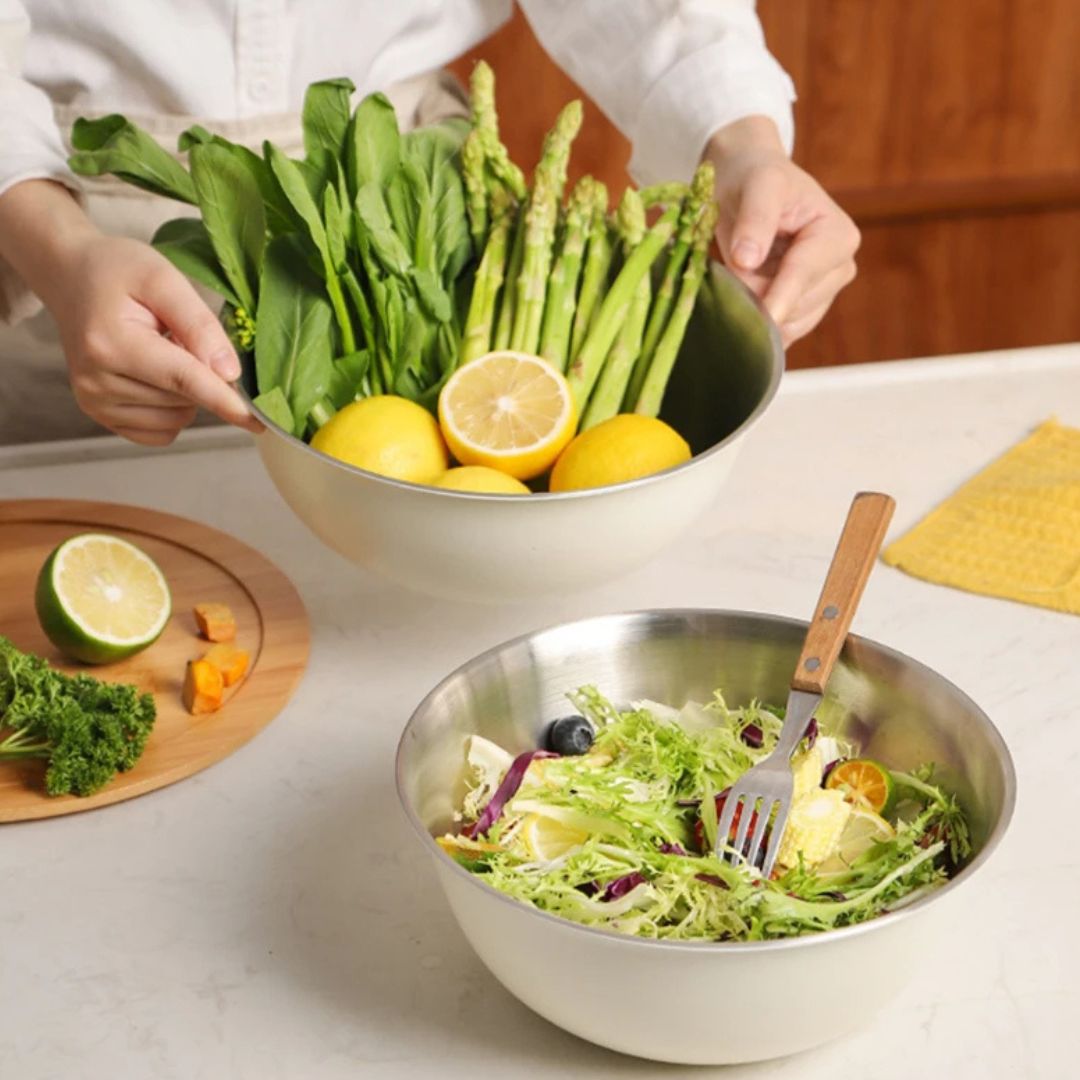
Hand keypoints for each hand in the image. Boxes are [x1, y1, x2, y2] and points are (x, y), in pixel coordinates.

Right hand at [0, 180, 260, 444]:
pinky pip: (161, 432)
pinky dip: (172, 411)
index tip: (258, 423)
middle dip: (200, 376)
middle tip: (177, 338)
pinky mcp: (100, 415)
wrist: (71, 278)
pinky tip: (156, 378)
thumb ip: (199, 324)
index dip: (224, 401)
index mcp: (113, 344)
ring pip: (177, 419)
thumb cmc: (118, 272)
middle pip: (185, 399)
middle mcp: (97, 381)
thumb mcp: (163, 278)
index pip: (183, 380)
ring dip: (186, 393)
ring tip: (161, 352)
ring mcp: (95, 403)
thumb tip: (229, 374)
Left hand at [704, 117, 859, 345]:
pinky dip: (759, 324)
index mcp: (838, 236)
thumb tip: (747, 260)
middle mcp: (839, 267)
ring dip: (756, 313)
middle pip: (796, 305)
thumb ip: (755, 220)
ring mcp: (824, 291)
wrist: (747, 180)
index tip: (754, 319)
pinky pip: (782, 331)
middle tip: (724, 280)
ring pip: (788, 324)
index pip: (803, 274)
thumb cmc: (753, 178)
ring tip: (732, 281)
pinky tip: (740, 304)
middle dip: (758, 301)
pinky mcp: (805, 308)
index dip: (776, 297)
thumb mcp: (756, 186)